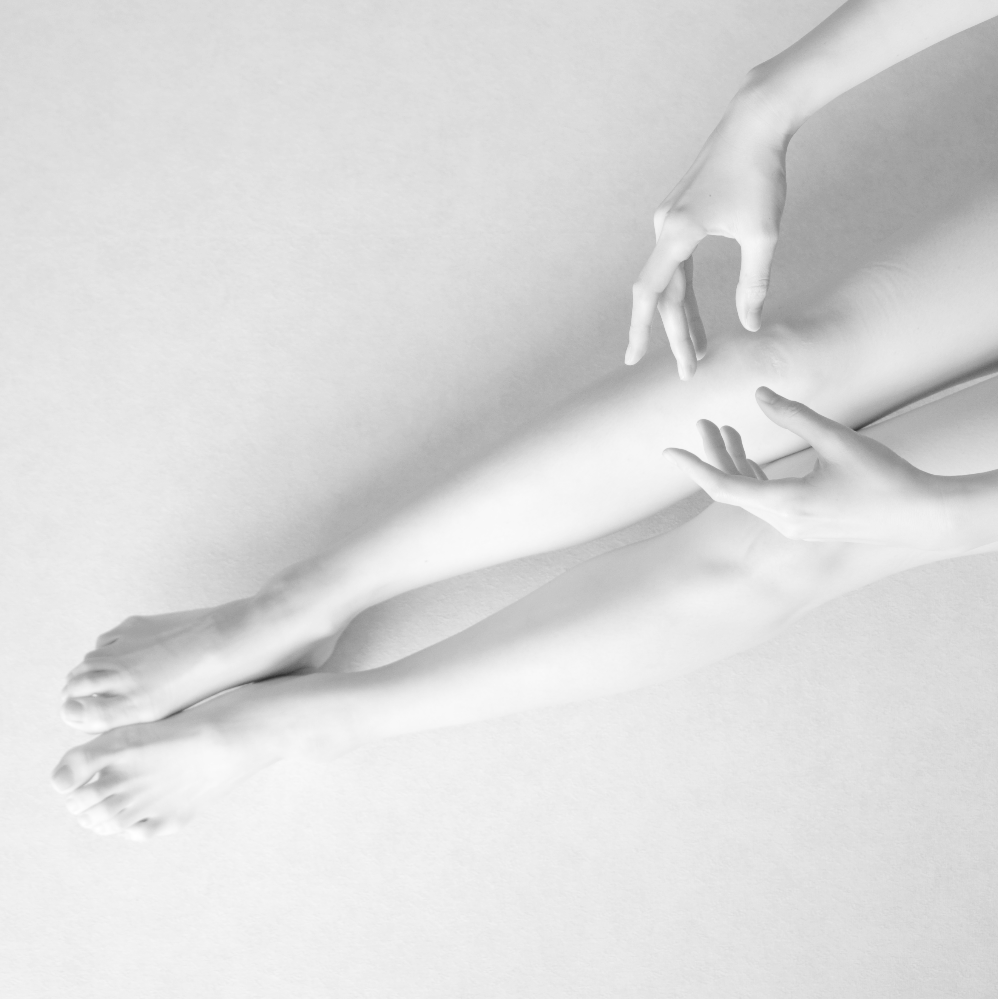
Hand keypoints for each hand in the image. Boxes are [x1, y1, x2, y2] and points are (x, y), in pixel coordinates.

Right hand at [626, 91, 789, 378]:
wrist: (755, 121)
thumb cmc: (761, 175)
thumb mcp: (763, 235)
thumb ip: (753, 283)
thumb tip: (750, 323)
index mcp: (678, 233)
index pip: (651, 294)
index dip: (642, 331)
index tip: (637, 361)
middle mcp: (664, 226)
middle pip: (661, 294)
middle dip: (674, 334)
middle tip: (688, 369)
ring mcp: (668, 220)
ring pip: (669, 280)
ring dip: (681, 316)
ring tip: (698, 348)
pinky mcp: (678, 214)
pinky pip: (675, 263)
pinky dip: (684, 291)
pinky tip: (693, 311)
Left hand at [664, 387, 958, 548]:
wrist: (919, 516)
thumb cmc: (883, 477)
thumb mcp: (838, 439)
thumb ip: (795, 416)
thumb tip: (758, 394)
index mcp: (786, 503)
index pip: (722, 487)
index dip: (693, 468)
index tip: (667, 453)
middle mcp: (783, 521)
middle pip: (732, 487)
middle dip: (713, 454)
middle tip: (702, 422)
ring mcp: (792, 527)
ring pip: (748, 494)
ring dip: (733, 463)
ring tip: (721, 430)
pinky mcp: (803, 526)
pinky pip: (765, 501)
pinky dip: (752, 477)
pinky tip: (747, 457)